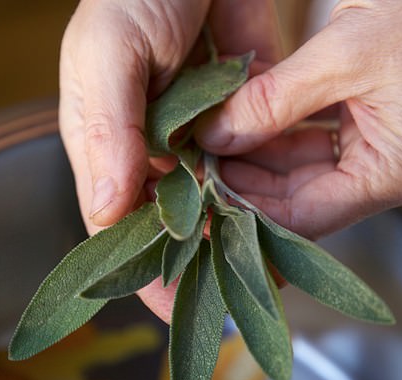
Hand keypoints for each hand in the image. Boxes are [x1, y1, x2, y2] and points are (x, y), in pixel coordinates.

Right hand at [59, 0, 283, 321]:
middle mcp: (154, 148)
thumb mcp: (107, 49)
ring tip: (272, 278)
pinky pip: (259, 161)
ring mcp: (200, 134)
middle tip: (236, 304)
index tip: (175, 309)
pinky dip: (274, 190)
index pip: (121, 223)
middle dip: (204, 263)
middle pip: (177, 222)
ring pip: (222, 200)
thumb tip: (108, 210)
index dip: (144, 268)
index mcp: (109, 143)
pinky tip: (295, 223)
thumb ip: (106, 126)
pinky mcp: (242, 112)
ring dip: (244, 236)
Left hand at [194, 0, 401, 238]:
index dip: (250, 210)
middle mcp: (389, 172)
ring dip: (256, 155)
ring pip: (300, 170)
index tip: (204, 195)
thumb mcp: (339, 57)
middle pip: (300, 198)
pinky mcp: (368, 124)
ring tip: (208, 142)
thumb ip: (272, 103)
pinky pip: (311, 141)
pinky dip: (276, 131)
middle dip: (247, 183)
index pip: (308, 217)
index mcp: (396, 173)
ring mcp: (379, 148)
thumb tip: (215, 136)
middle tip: (196, 165)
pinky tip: (239, 121)